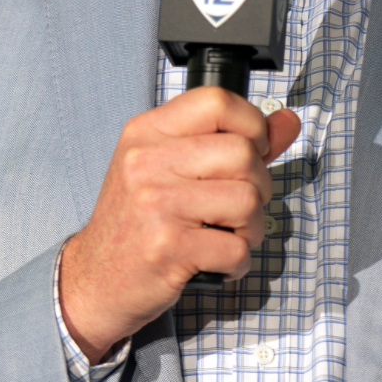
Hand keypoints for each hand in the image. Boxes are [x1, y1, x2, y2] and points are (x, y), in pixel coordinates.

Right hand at [58, 87, 301, 361]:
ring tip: (228, 235)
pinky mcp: (167, 248)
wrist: (93, 280)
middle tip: (238, 206)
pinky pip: (236, 248)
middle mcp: (147, 162)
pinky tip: (217, 262)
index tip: (252, 150)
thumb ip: (233, 142)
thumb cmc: (136, 222)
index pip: (217, 101)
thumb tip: (288, 121)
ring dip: (252, 227)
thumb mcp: (171, 169)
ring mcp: (156, 204)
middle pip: (243, 153)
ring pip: (247, 200)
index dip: (252, 125)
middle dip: (259, 185)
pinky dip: (237, 262)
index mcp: (147, 132)